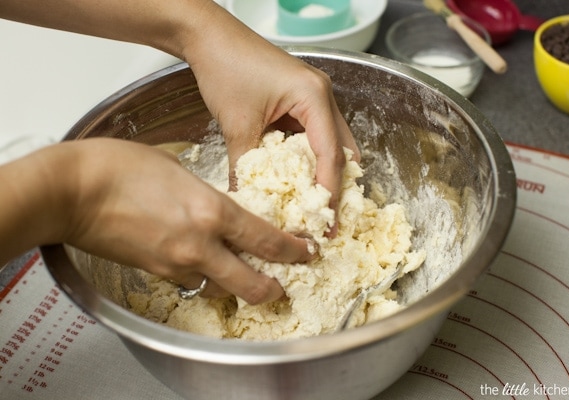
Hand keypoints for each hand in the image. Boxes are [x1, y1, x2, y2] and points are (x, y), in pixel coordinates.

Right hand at [1, 139, 313, 303]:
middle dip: (273, 289)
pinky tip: (198, 261)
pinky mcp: (154, 273)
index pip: (267, 241)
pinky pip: (189, 281)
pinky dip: (201, 276)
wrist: (72, 191)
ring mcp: (175, 264)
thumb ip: (209, 196)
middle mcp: (199, 245)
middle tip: (282, 285)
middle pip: (251, 283)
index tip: (306, 251)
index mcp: (211, 212)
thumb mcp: (180, 171)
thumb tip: (223, 212)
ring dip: (234, 282)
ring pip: (218, 286)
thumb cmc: (120, 168)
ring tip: (240, 272)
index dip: (293, 251)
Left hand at [182, 3, 359, 232]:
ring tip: (313, 206)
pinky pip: (313, 138)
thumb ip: (245, 168)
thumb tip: (245, 206)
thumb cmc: (225, 67)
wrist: (209, 37)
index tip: (326, 224)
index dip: (330, 193)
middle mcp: (322, 97)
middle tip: (325, 219)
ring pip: (330, 145)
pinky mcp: (300, 102)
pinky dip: (308, 161)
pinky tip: (297, 181)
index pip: (331, 155)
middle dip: (336, 187)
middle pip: (342, 151)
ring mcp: (314, 99)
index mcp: (314, 97)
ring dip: (324, 174)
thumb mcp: (237, 125)